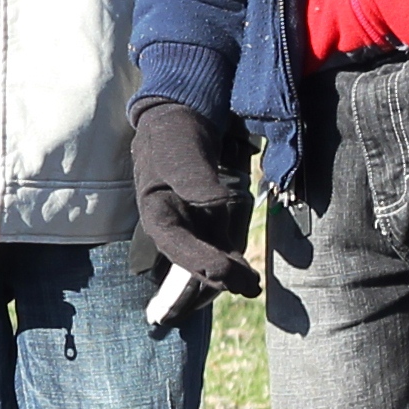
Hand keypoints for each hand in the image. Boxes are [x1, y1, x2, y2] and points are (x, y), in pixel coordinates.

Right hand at [131, 98, 263, 297]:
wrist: (179, 122)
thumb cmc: (174, 138)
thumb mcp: (181, 155)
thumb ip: (196, 181)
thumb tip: (218, 203)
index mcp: (156, 214)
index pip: (176, 246)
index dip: (199, 263)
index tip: (225, 272)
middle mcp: (172, 227)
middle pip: (192, 261)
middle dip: (218, 277)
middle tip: (247, 286)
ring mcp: (191, 226)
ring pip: (208, 259)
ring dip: (228, 276)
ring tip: (252, 286)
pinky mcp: (207, 222)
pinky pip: (219, 248)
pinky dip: (233, 263)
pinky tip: (249, 276)